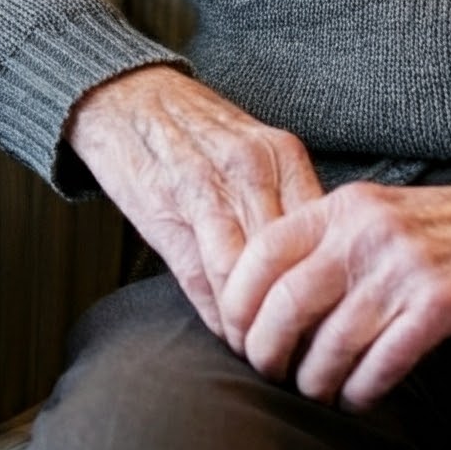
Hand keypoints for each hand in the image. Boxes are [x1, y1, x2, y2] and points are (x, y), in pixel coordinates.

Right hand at [64, 64, 324, 339]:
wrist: (118, 93)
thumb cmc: (188, 130)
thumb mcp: (249, 149)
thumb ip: (282, 201)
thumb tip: (320, 273)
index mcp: (283, 153)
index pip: (327, 237)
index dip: (331, 290)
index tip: (332, 328)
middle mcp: (255, 167)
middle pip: (295, 261)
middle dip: (299, 316)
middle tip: (306, 355)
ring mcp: (211, 184)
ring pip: (251, 275)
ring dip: (257, 324)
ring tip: (263, 355)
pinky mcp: (170, 203)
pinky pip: (205, 274)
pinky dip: (218, 312)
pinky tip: (225, 331)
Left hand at [220, 177, 450, 409]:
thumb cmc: (436, 228)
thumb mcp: (370, 212)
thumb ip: (321, 240)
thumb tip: (262, 294)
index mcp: (339, 207)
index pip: (262, 251)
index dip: (237, 299)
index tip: (233, 331)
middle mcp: (365, 234)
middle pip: (288, 302)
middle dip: (266, 348)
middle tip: (265, 371)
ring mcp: (403, 269)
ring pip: (333, 340)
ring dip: (315, 378)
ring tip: (312, 393)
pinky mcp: (441, 305)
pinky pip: (384, 360)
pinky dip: (362, 388)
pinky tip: (355, 400)